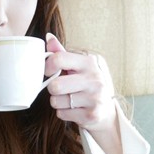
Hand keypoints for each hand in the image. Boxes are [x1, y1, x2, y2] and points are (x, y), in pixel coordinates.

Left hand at [45, 34, 124, 153]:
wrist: (106, 110)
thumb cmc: (87, 85)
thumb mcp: (78, 66)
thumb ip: (62, 53)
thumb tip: (48, 37)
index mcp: (89, 63)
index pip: (58, 59)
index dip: (47, 66)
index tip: (48, 72)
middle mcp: (94, 79)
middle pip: (55, 85)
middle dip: (53, 89)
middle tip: (61, 89)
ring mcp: (94, 98)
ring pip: (56, 101)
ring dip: (58, 102)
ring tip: (70, 99)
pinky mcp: (91, 115)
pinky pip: (61, 114)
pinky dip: (64, 113)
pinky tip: (74, 109)